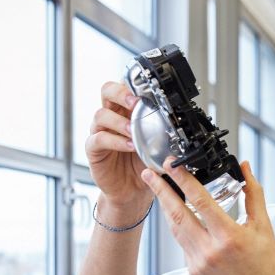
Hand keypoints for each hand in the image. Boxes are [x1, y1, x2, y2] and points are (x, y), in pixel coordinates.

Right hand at [87, 80, 152, 221]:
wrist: (132, 191)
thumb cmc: (142, 164)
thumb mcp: (158, 146)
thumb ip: (164, 134)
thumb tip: (181, 128)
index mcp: (127, 111)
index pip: (125, 86)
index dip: (134, 83)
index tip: (148, 89)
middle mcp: (111, 117)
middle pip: (107, 91)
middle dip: (121, 92)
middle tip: (135, 102)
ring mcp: (100, 131)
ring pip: (100, 115)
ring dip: (119, 121)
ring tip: (133, 132)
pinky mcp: (93, 149)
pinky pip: (98, 139)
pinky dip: (114, 141)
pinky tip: (128, 146)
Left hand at [142, 160, 274, 274]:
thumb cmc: (266, 263)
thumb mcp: (263, 226)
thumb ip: (253, 193)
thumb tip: (245, 167)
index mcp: (229, 236)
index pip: (200, 201)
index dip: (183, 180)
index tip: (172, 165)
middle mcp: (210, 250)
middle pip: (177, 214)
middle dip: (160, 191)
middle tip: (148, 173)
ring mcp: (198, 263)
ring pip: (175, 229)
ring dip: (166, 207)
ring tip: (158, 189)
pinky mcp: (193, 271)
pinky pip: (182, 243)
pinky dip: (179, 226)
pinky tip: (177, 214)